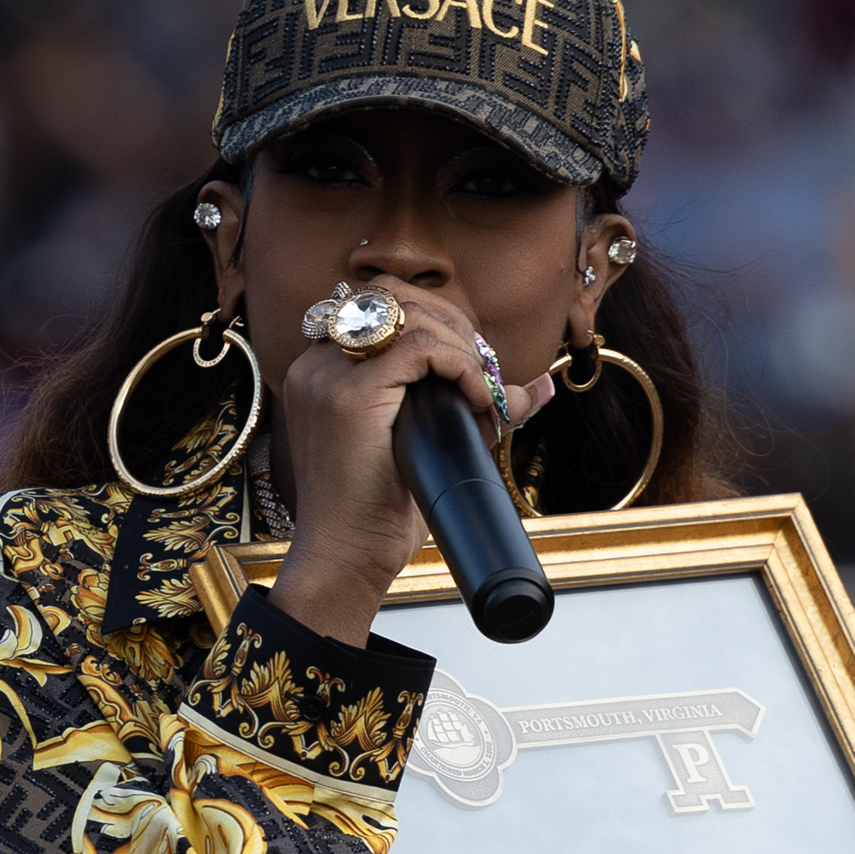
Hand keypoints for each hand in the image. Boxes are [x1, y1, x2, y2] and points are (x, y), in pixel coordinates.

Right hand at [272, 271, 560, 642]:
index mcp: (320, 369)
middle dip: (455, 326)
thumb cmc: (378, 512)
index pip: (381, 303)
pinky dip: (461, 366)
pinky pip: (421, 348)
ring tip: (482, 391)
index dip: (438, 322)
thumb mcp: (424, 446)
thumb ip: (466, 408)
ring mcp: (327, 377)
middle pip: (395, 295)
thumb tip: (540, 389)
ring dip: (462, 345)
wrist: (346, 558)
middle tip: (484, 376)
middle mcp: (314, 363)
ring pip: (410, 315)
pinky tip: (477, 399)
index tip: (470, 367)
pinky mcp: (350, 397)